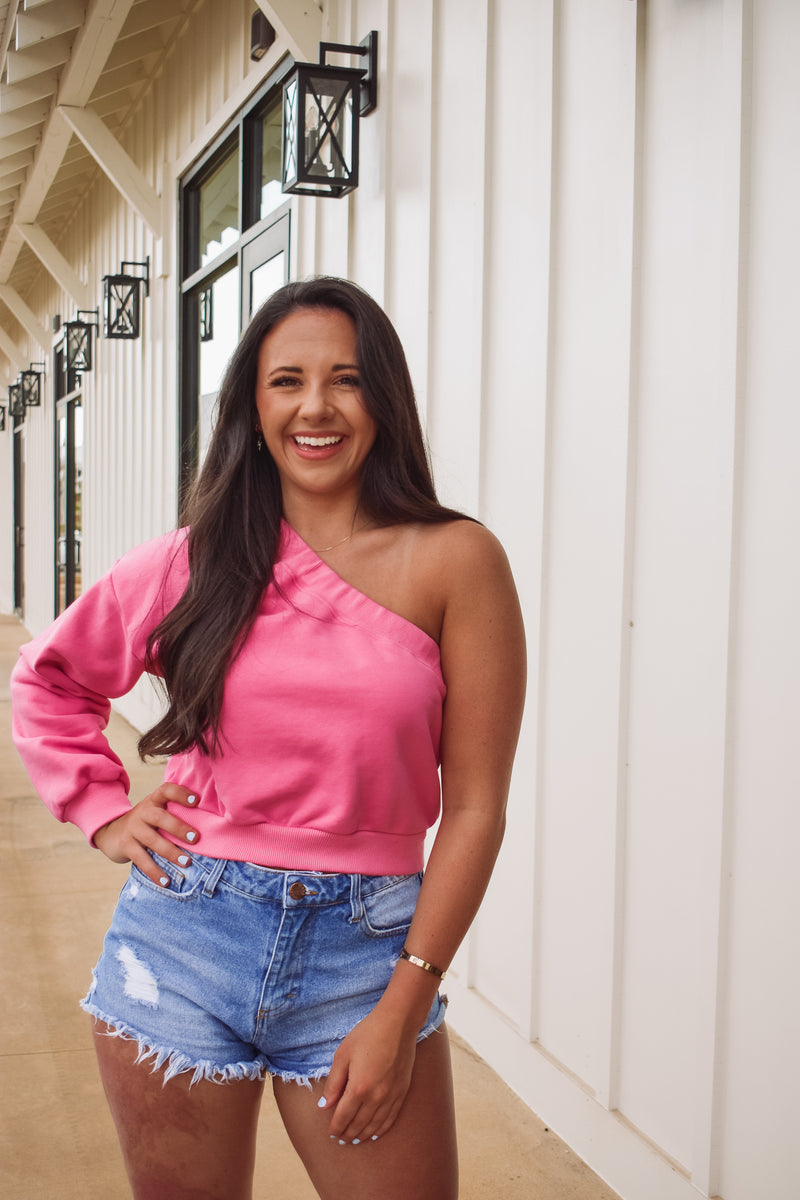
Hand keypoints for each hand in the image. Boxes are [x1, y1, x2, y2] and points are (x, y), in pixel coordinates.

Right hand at [93, 783, 199, 887]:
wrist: (111, 831)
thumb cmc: (147, 822)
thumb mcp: (157, 810)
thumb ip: (176, 811)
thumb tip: (211, 821)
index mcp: (154, 800)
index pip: (166, 790)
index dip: (181, 793)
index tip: (197, 800)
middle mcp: (143, 812)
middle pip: (160, 817)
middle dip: (178, 827)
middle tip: (196, 838)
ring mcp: (133, 829)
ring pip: (152, 840)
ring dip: (170, 852)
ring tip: (186, 862)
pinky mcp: (126, 846)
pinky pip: (141, 860)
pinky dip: (154, 872)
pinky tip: (166, 882)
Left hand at [320, 1005, 417, 1143]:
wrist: (397, 1023)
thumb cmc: (367, 1035)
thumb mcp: (343, 1055)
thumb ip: (333, 1083)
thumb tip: (324, 1106)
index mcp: (358, 1088)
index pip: (343, 1117)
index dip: (335, 1128)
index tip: (330, 1134)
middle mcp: (376, 1097)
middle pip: (359, 1124)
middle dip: (347, 1134)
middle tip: (340, 1140)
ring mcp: (391, 1096)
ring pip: (375, 1125)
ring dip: (363, 1135)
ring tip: (354, 1140)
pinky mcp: (402, 1091)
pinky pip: (391, 1118)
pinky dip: (381, 1129)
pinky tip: (376, 1133)